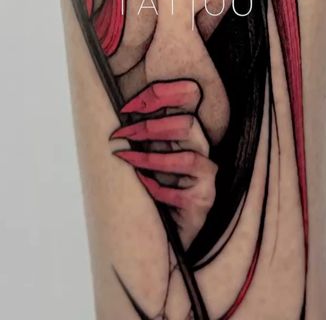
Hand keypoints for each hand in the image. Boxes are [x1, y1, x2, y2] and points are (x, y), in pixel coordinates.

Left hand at [111, 79, 216, 247]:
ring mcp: (206, 177)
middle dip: (151, 128)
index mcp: (188, 132)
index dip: (162, 94)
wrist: (167, 231)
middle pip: (188, 125)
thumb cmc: (155, 185)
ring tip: (125, 158)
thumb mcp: (150, 150)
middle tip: (120, 135)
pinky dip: (156, 188)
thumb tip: (120, 108)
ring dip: (151, 159)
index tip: (127, 105)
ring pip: (188, 158)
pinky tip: (140, 185)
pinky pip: (180, 193)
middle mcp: (202, 150)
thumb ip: (146, 130)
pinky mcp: (203, 201)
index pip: (188, 100)